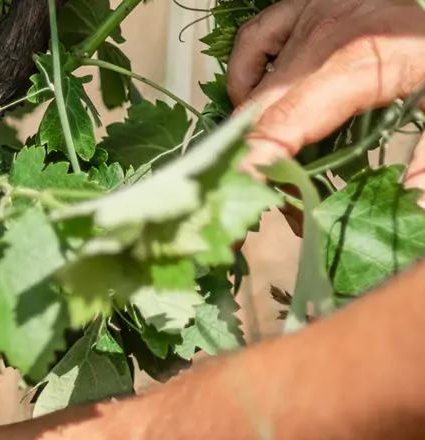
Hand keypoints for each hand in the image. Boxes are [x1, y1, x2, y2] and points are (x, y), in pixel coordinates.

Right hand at [228, 0, 424, 198]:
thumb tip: (416, 209)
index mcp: (360, 63)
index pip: (285, 122)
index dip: (256, 166)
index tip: (246, 203)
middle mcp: (321, 41)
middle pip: (262, 118)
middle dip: (263, 167)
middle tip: (286, 201)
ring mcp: (305, 22)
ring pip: (252, 92)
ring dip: (257, 134)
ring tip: (279, 160)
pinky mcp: (298, 8)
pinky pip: (249, 44)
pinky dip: (244, 78)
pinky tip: (260, 100)